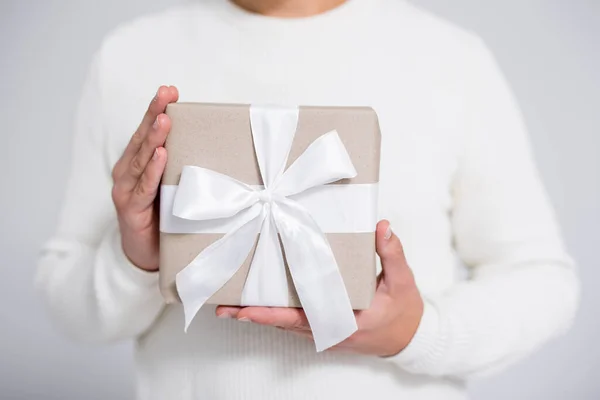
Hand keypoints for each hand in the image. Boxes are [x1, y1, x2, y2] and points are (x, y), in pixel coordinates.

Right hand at [111, 86, 178, 270]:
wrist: (144, 255)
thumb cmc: (160, 218)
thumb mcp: (170, 188)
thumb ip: (180, 168)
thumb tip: (211, 147)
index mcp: (137, 165)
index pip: (147, 132)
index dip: (157, 110)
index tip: (170, 91)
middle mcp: (127, 173)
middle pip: (142, 139)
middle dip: (155, 114)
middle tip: (166, 93)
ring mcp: (127, 191)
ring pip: (141, 159)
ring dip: (154, 138)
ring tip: (165, 118)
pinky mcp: (130, 210)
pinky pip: (144, 187)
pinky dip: (152, 171)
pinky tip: (160, 155)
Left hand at [216, 220, 423, 355]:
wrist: (408, 337)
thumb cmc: (403, 311)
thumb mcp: (402, 281)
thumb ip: (391, 253)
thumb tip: (381, 226)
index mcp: (345, 321)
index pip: (301, 319)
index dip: (270, 315)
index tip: (245, 310)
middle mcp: (328, 330)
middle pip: (282, 324)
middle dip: (252, 315)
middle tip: (223, 306)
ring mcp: (324, 332)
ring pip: (284, 325)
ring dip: (258, 315)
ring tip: (230, 303)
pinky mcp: (323, 328)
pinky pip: (293, 323)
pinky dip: (274, 314)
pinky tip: (257, 303)